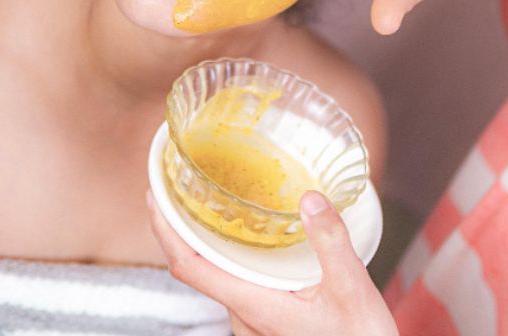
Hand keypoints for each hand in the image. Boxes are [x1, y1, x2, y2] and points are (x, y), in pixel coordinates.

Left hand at [148, 190, 397, 335]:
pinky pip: (238, 285)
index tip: (155, 196)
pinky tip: (249, 238)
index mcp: (252, 306)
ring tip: (211, 204)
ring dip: (209, 241)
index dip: (165, 230)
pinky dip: (231, 256)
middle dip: (183, 227)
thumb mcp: (352, 290)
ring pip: (219, 277)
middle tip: (180, 186)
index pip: (189, 266)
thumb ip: (330, 243)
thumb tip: (309, 198)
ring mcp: (253, 323)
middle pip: (198, 267)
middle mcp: (244, 317)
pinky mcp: (266, 323)